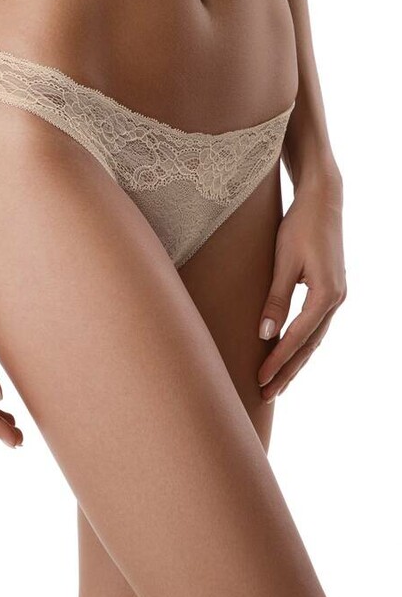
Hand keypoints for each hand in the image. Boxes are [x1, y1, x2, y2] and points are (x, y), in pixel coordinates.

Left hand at [257, 176, 346, 401]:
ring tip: (276, 383)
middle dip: (288, 371)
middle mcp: (336, 299)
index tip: (260, 380)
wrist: (322, 201)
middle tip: (267, 395)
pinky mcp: (331, 290)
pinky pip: (316, 325)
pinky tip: (289, 354)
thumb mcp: (283, 262)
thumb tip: (265, 334)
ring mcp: (336, 296)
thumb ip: (275, 299)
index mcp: (326, 295)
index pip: (297, 338)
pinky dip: (302, 343)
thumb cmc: (299, 226)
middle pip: (309, 345)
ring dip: (295, 361)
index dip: (278, 361)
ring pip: (314, 338)